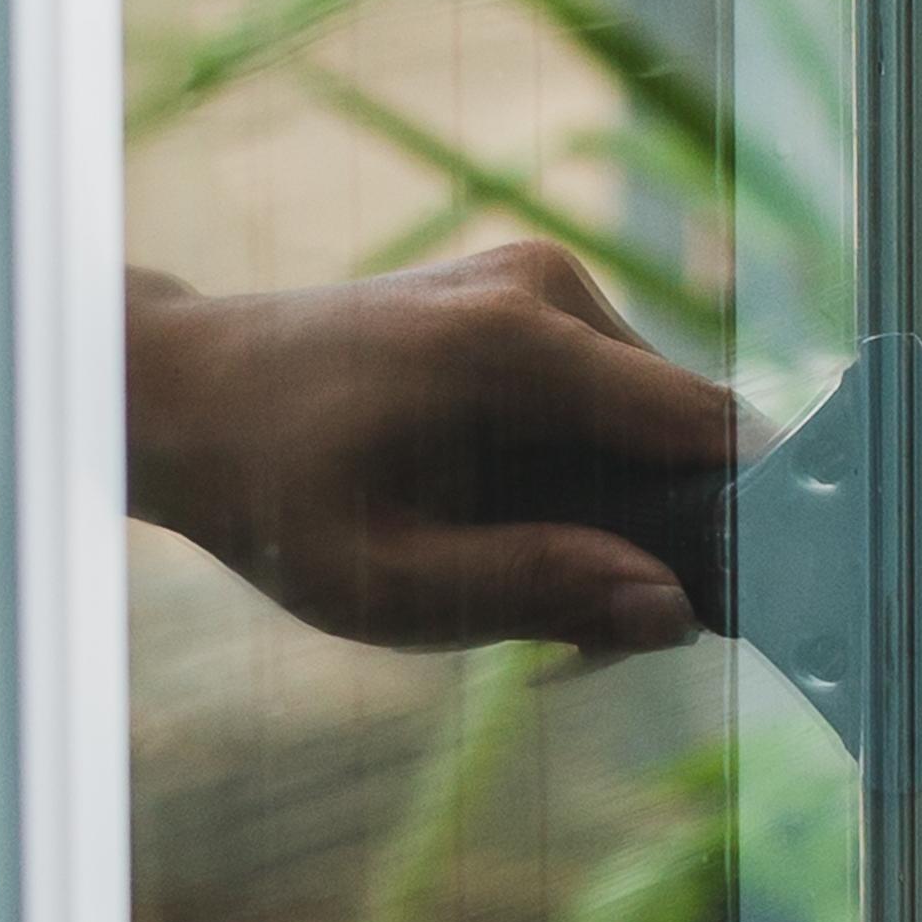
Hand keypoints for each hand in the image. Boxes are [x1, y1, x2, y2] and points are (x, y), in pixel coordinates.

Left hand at [122, 244, 748, 654]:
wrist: (183, 394)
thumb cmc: (268, 494)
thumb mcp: (385, 583)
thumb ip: (533, 591)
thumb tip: (673, 612)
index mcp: (518, 345)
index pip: (707, 428)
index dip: (738, 524)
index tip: (711, 612)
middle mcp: (545, 287)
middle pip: (685, 431)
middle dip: (657, 540)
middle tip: (571, 642)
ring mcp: (538, 278)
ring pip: (651, 420)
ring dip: (617, 514)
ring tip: (517, 589)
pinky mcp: (526, 294)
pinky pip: (606, 398)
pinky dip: (583, 474)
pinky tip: (506, 529)